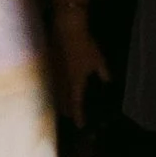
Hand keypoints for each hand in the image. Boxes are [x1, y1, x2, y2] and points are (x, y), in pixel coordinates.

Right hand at [52, 5, 106, 124]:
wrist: (67, 30)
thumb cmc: (85, 46)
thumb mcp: (98, 60)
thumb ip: (103, 72)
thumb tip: (108, 81)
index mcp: (75, 83)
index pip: (76, 104)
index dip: (79, 116)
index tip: (80, 125)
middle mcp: (62, 82)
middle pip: (63, 102)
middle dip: (67, 111)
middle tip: (71, 117)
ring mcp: (53, 74)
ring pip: (54, 94)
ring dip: (59, 103)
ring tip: (62, 108)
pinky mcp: (47, 66)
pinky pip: (50, 83)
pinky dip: (53, 90)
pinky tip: (54, 90)